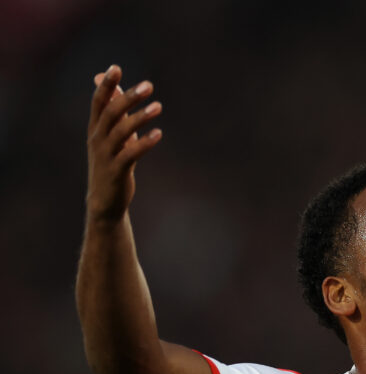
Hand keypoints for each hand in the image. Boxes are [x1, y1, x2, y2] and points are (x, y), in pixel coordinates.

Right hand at [85, 65, 162, 224]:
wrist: (104, 201)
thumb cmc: (110, 164)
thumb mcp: (110, 137)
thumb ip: (112, 111)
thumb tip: (104, 81)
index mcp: (95, 129)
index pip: (98, 102)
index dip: (107, 85)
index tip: (115, 68)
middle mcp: (97, 139)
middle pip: (110, 113)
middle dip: (128, 97)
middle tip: (148, 85)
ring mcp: (106, 155)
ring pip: (121, 132)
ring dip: (140, 117)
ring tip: (159, 106)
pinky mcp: (117, 171)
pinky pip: (130, 154)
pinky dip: (144, 143)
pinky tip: (159, 134)